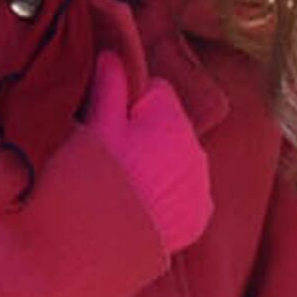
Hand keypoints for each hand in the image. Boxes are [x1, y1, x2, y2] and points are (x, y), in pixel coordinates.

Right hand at [80, 22, 213, 253]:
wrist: (105, 241)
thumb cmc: (94, 179)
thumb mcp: (94, 127)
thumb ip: (109, 86)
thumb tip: (114, 55)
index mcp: (172, 121)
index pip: (157, 91)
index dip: (130, 104)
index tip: (112, 123)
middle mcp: (196, 150)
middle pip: (171, 127)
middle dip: (148, 134)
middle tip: (115, 158)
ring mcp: (201, 186)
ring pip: (181, 161)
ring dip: (161, 166)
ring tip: (127, 186)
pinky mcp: (199, 217)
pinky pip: (188, 196)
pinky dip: (170, 199)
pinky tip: (143, 208)